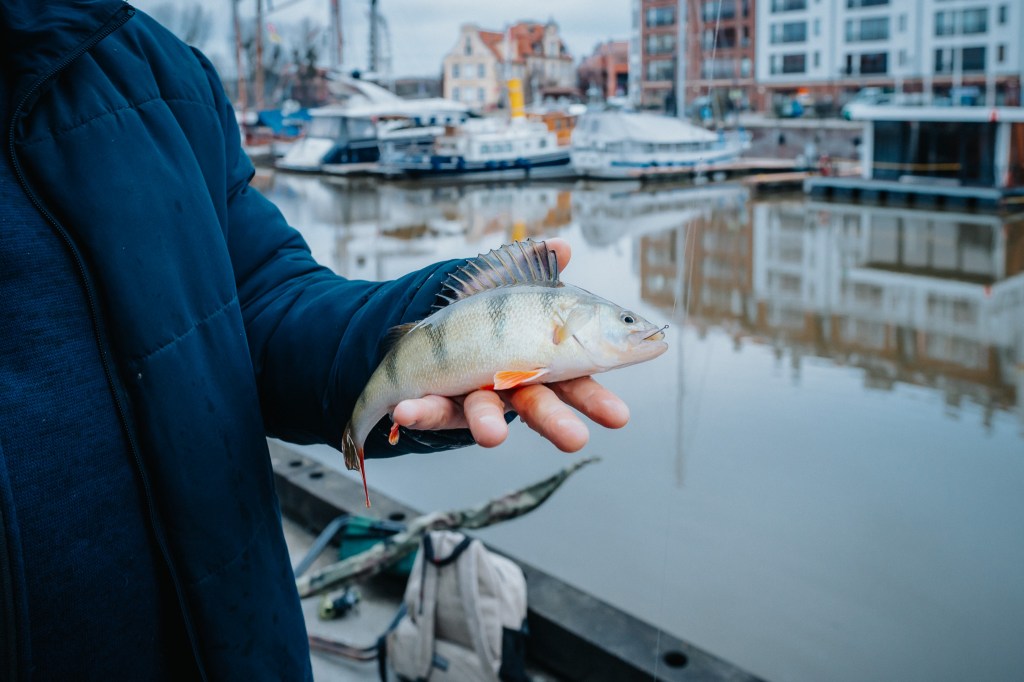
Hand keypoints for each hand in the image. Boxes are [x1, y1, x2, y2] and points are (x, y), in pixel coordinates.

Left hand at [390, 238, 629, 451]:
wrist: (426, 325)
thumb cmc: (481, 311)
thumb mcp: (505, 281)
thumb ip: (534, 268)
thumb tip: (560, 247)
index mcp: (541, 362)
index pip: (578, 383)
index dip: (598, 401)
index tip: (621, 418)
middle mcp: (513, 386)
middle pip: (541, 407)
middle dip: (557, 425)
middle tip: (575, 440)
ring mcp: (476, 397)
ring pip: (487, 415)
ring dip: (489, 426)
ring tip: (492, 435)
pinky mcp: (439, 403)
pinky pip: (429, 408)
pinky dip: (419, 411)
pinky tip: (405, 411)